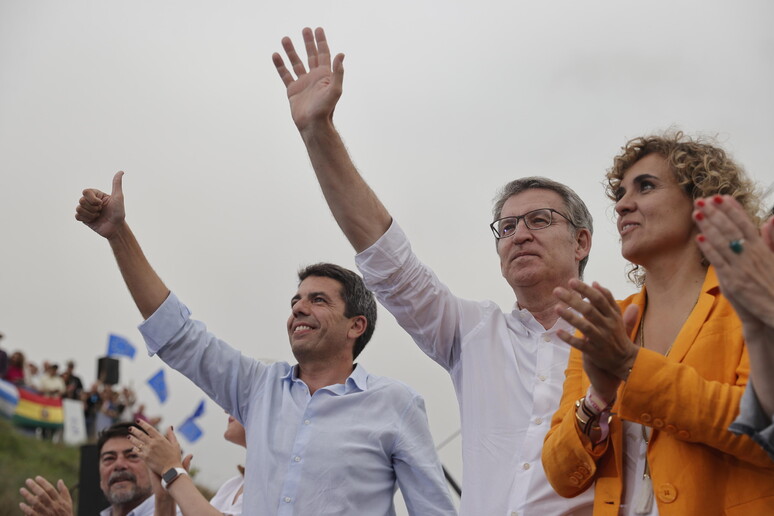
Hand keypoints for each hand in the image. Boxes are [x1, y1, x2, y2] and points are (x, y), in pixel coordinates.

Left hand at [19, 476, 72, 515]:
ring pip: (35, 503)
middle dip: (34, 487)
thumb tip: (60, 480)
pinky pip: (32, 513)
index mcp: (59, 500)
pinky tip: (21, 504)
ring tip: (22, 490)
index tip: (37, 477)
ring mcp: (46, 513)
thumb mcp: (68, 502)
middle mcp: (52, 506)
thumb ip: (64, 491)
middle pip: (42, 494)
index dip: (43, 483)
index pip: (50, 489)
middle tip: (28, 481)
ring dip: (28, 496)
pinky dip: (26, 509)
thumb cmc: (66, 513)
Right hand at [75, 171, 125, 238]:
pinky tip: (93, 220)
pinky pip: (77, 216)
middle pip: (81, 200)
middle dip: (93, 208)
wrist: (116, 228)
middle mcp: (90, 201)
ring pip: (79, 208)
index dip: (92, 199)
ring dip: (91, 214)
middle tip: (101, 211)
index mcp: (96, 194)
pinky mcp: (83, 218)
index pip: (85, 192)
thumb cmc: (118, 212)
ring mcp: (86, 209)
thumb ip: (117, 184)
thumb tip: (121, 171)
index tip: (102, 203)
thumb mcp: (118, 197)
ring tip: (98, 216)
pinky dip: (86, 219)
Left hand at [128, 420, 184, 475]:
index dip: (142, 424)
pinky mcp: (145, 458)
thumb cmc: (174, 457)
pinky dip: (135, 449)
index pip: (149, 428)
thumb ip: (171, 435)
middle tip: (130, 428)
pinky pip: (137, 452)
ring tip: (129, 436)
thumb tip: (170, 426)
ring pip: (137, 443)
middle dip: (134, 430)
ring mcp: (148, 450)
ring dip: (132, 439)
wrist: (171, 469)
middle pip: (140, 434)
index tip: (138, 420)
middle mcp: (152, 443)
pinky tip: (133, 448)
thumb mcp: (175, 444)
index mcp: (160, 438)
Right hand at [273, 27, 344, 132]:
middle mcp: (314, 77)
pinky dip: (280, 65)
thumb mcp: (335, 90)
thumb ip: (338, 72)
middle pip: (311, 55)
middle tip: (305, 29)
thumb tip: (341, 55)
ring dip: (291, 51)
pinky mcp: (293, 90)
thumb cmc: (326, 110)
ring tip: (285, 38)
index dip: (321, 41)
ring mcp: (303, 83)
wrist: (313, 125)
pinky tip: (276, 55)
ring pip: (296, 63)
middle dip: (308, 42)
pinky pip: (285, 74)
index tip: (318, 29)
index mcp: (325, 76)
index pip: (324, 54)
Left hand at [554, 280, 639, 399]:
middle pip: (589, 311)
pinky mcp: (594, 352)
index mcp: (612, 315)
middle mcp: (607, 326)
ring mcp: (601, 339)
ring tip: (556, 308)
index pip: (599, 299)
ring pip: (585, 327)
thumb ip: (608, 299)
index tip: (571, 281)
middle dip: (572, 299)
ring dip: (570, 317)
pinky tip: (558, 332)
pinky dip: (569, 338)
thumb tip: (595, 282)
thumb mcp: (616, 315)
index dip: (585, 289)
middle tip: (556, 290)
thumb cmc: (617, 333)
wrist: (625, 360)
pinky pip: (580, 345)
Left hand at [694, 195, 773, 326]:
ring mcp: (741, 267)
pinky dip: (709, 248)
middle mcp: (752, 255)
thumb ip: (770, 239)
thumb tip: (771, 219)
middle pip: (730, 228)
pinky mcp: (733, 281)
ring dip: (708, 225)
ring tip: (696, 212)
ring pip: (722, 242)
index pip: (745, 223)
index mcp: (761, 249)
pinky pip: (718, 261)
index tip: (720, 196)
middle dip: (715, 212)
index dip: (732, 209)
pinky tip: (699, 237)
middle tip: (701, 200)